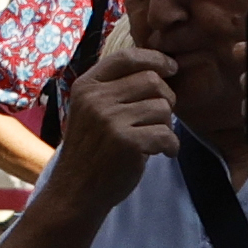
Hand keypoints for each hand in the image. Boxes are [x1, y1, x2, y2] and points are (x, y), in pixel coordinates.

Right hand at [43, 36, 179, 207]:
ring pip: (162, 107)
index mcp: (87, 85)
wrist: (76, 189)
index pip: (126, 57)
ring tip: (157, 138)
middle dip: (166, 97)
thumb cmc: (90, 149)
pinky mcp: (127, 143)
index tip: (171, 67)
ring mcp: (111, 120)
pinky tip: (163, 152)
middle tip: (162, 117)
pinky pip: (166, 133)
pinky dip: (171, 145)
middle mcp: (96, 99)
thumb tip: (157, 69)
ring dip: (167, 124)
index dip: (154, 58)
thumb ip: (114, 88)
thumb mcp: (90, 109)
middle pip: (151, 80)